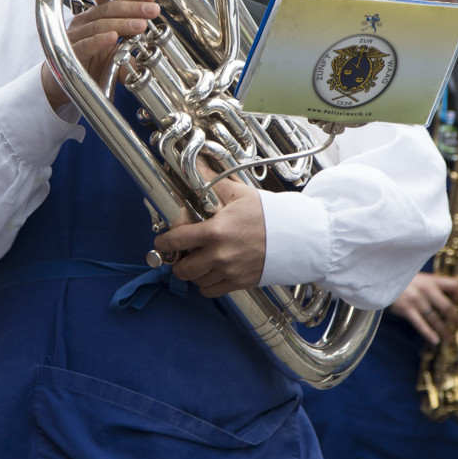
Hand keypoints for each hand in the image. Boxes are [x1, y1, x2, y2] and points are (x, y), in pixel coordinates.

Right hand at [41, 0, 159, 111]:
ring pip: (99, 25)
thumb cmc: (85, 64)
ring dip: (122, 24)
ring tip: (141, 25)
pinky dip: (99, 41)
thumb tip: (147, 61)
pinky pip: (85, 45)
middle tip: (152, 9)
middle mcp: (85, 23)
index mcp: (96, 19)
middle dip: (133, 9)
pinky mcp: (69, 52)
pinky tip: (112, 38)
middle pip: (109, 10)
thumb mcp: (112, 59)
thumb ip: (128, 57)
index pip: (116, 4)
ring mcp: (75, 36)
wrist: (59, 83)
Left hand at [153, 175, 264, 297]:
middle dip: (177, 261)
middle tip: (180, 254)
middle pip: (183, 268)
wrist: (294, 235)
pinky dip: (206, 285)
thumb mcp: (238, 193)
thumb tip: (195, 166)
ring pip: (196, 281)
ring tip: (197, 261)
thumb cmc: (268, 214)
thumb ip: (212, 181)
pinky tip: (210, 272)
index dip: (164, 242)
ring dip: (193, 273)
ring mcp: (229, 271)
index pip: (177, 240)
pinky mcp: (238, 283)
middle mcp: (219, 254)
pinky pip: (211, 291)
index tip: (163, 242)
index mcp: (215, 230)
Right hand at [390, 273, 457, 343]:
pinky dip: (429, 333)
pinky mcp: (407, 309)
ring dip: (444, 331)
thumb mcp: (420, 277)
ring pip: (435, 319)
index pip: (454, 285)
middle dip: (456, 319)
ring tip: (450, 339)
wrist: (382, 278)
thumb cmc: (403, 279)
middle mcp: (426, 290)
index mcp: (432, 280)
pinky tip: (435, 340)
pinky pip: (420, 324)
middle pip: (448, 307)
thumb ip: (433, 284)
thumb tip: (451, 295)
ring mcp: (416, 300)